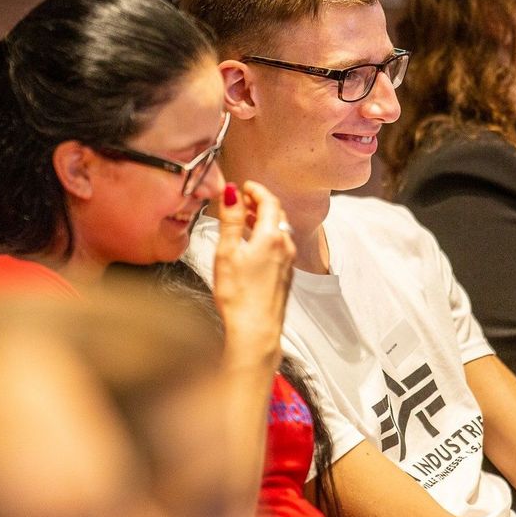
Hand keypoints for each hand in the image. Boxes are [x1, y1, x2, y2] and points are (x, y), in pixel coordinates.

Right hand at [211, 180, 294, 369]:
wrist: (255, 330)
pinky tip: (253, 243)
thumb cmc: (239, 296)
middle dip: (260, 202)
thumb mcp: (227, 252)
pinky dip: (267, 235)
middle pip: (277, 213)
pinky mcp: (286, 274)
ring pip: (279, 229)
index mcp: (271, 236)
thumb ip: (231, 220)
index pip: (269, 201)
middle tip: (243, 199)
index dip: (257, 190)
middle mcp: (285, 246)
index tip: (245, 186)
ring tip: (244, 219)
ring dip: (263, 219)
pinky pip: (280, 244)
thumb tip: (232, 193)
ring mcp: (288, 261)